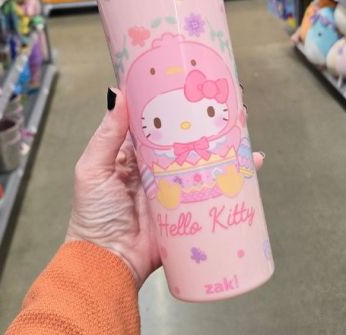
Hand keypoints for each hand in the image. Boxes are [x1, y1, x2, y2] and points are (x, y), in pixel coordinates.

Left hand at [66, 88, 262, 286]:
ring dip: (225, 144)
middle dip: (206, 122)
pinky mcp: (191, 211)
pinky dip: (235, 178)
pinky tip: (252, 163)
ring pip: (204, 161)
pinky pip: (214, 191)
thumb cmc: (94, 215)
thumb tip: (118, 93)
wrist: (108, 261)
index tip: (191, 85)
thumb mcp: (93, 169)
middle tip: (228, 102)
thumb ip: (107, 135)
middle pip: (186, 140)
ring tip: (243, 126)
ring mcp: (176, 190)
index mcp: (133, 156)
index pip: (157, 124)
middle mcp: (157, 169)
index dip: (173, 106)